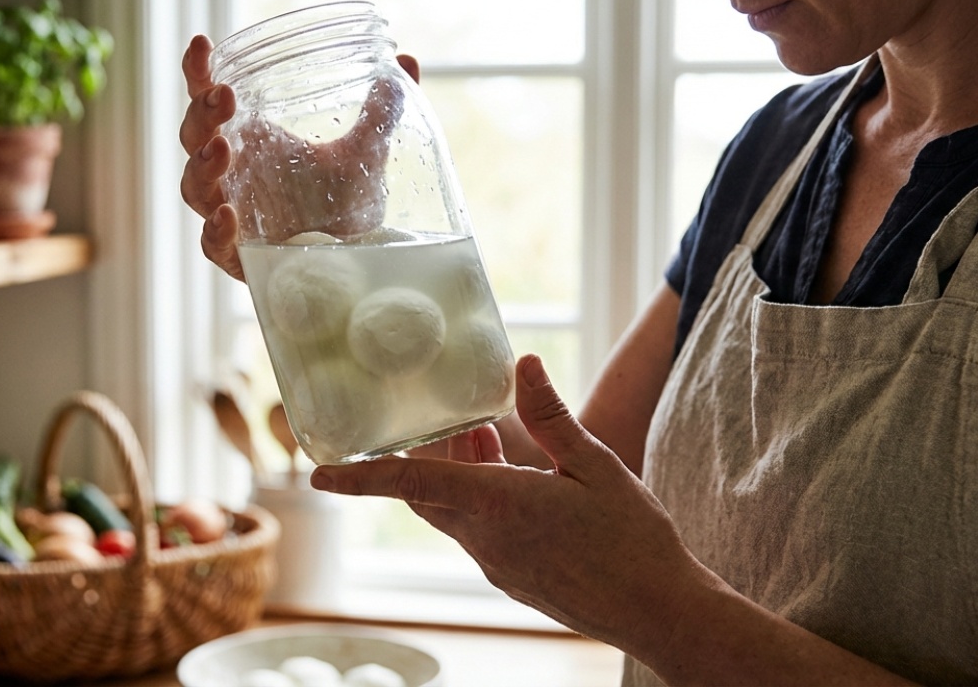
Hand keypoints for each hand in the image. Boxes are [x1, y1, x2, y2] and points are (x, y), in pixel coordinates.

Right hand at [180, 34, 420, 280]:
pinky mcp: (239, 257)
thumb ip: (381, 110)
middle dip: (202, 116)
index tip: (204, 43)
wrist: (359, 261)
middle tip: (223, 97)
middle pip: (193, 138)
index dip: (199, 71)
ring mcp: (232, 214)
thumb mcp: (365, 151)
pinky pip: (213, 243)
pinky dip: (216, 229)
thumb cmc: (346, 202)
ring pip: (194, 189)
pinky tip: (228, 214)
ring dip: (203, 166)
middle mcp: (233, 174)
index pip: (210, 98)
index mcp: (250, 140)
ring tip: (222, 148)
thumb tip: (408, 62)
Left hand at [309, 354, 713, 656]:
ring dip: (456, 473)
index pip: (410, 482)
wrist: (659, 612)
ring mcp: (497, 565)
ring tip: (485, 433)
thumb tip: (521, 363)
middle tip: (435, 419)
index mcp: (497, 505)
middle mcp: (485, 540)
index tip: (318, 475)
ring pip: (453, 511)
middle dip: (420, 456)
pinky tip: (513, 476)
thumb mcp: (594, 464)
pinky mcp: (513, 579)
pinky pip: (476, 532)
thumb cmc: (632, 537)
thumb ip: (550, 415)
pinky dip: (477, 499)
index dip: (359, 477)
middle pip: (425, 494)